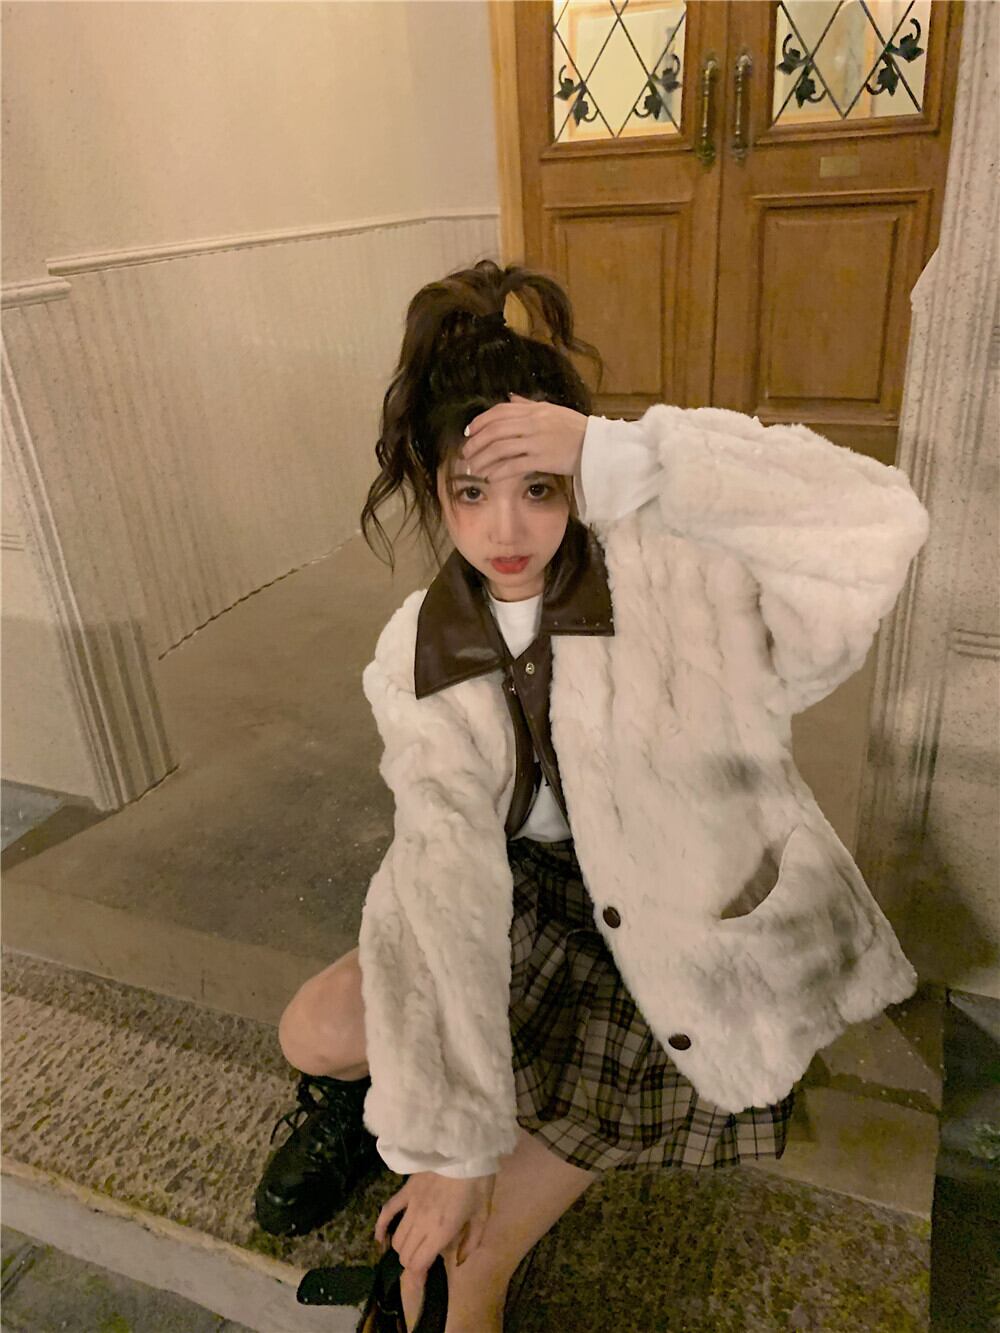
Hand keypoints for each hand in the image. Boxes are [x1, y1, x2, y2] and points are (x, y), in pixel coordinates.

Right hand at [374, 1171, 495, 1274]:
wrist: (465, 1149)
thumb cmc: (478, 1182)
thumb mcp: (483, 1215)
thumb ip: (470, 1243)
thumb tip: (458, 1262)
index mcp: (441, 1231)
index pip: (418, 1264)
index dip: (418, 1276)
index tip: (424, 1278)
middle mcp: (421, 1223)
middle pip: (405, 1255)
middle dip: (412, 1263)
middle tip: (424, 1259)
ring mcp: (411, 1206)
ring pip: (396, 1239)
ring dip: (402, 1248)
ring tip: (413, 1248)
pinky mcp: (405, 1191)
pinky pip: (387, 1211)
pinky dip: (381, 1227)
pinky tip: (380, 1239)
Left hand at [461, 393, 587, 484]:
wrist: (597, 446)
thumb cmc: (576, 429)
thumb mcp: (552, 411)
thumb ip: (529, 405)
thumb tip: (510, 398)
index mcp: (534, 410)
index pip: (499, 412)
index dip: (480, 422)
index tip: (469, 432)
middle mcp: (533, 423)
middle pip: (495, 431)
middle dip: (476, 443)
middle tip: (466, 454)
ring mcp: (537, 441)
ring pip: (500, 449)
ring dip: (483, 459)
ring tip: (474, 468)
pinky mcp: (542, 459)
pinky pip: (513, 465)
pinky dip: (499, 472)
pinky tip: (491, 478)